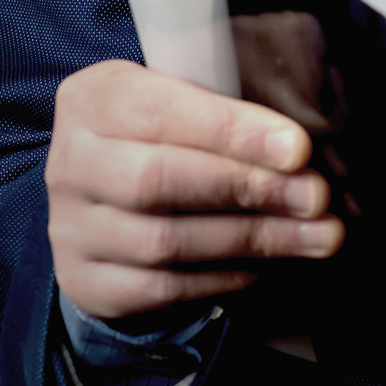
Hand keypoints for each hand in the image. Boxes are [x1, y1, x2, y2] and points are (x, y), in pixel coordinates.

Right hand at [46, 59, 343, 322]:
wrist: (101, 201)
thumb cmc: (164, 134)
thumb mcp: (180, 99)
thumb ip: (226, 110)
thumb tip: (301, 149)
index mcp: (92, 97)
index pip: (159, 110)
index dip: (231, 130)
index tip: (298, 149)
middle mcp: (70, 162)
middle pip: (158, 180)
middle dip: (248, 188)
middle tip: (315, 196)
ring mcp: (71, 228)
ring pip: (165, 241)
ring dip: (252, 239)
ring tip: (316, 235)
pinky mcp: (85, 281)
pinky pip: (162, 288)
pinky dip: (224, 277)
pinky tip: (270, 264)